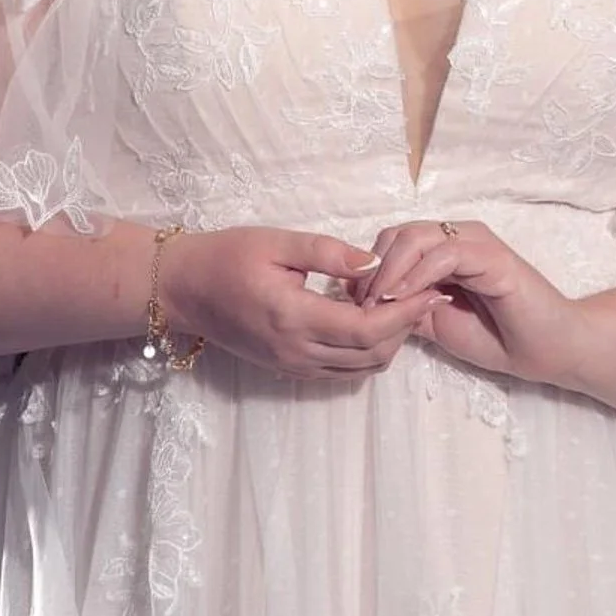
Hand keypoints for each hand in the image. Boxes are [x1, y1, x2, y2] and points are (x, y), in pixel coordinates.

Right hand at [157, 226, 440, 380]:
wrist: (183, 288)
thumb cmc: (227, 256)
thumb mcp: (278, 243)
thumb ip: (328, 253)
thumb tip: (373, 263)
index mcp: (295, 317)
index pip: (367, 329)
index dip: (405, 313)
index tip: (432, 290)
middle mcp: (296, 350)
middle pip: (370, 356)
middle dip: (405, 329)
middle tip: (426, 295)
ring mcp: (291, 364)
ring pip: (358, 370)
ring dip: (387, 344)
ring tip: (403, 306)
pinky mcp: (286, 367)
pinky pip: (339, 372)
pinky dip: (365, 353)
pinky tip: (370, 320)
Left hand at [358, 218, 578, 386]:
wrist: (545, 350)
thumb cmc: (497, 336)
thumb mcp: (436, 322)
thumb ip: (407, 306)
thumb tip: (367, 304)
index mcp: (444, 249)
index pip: (392, 242)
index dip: (367, 270)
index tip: (352, 306)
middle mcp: (458, 237)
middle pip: (397, 234)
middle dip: (372, 270)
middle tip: (360, 307)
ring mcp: (476, 243)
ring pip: (416, 237)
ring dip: (388, 272)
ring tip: (377, 305)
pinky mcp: (493, 256)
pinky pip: (445, 254)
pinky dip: (417, 274)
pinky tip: (404, 298)